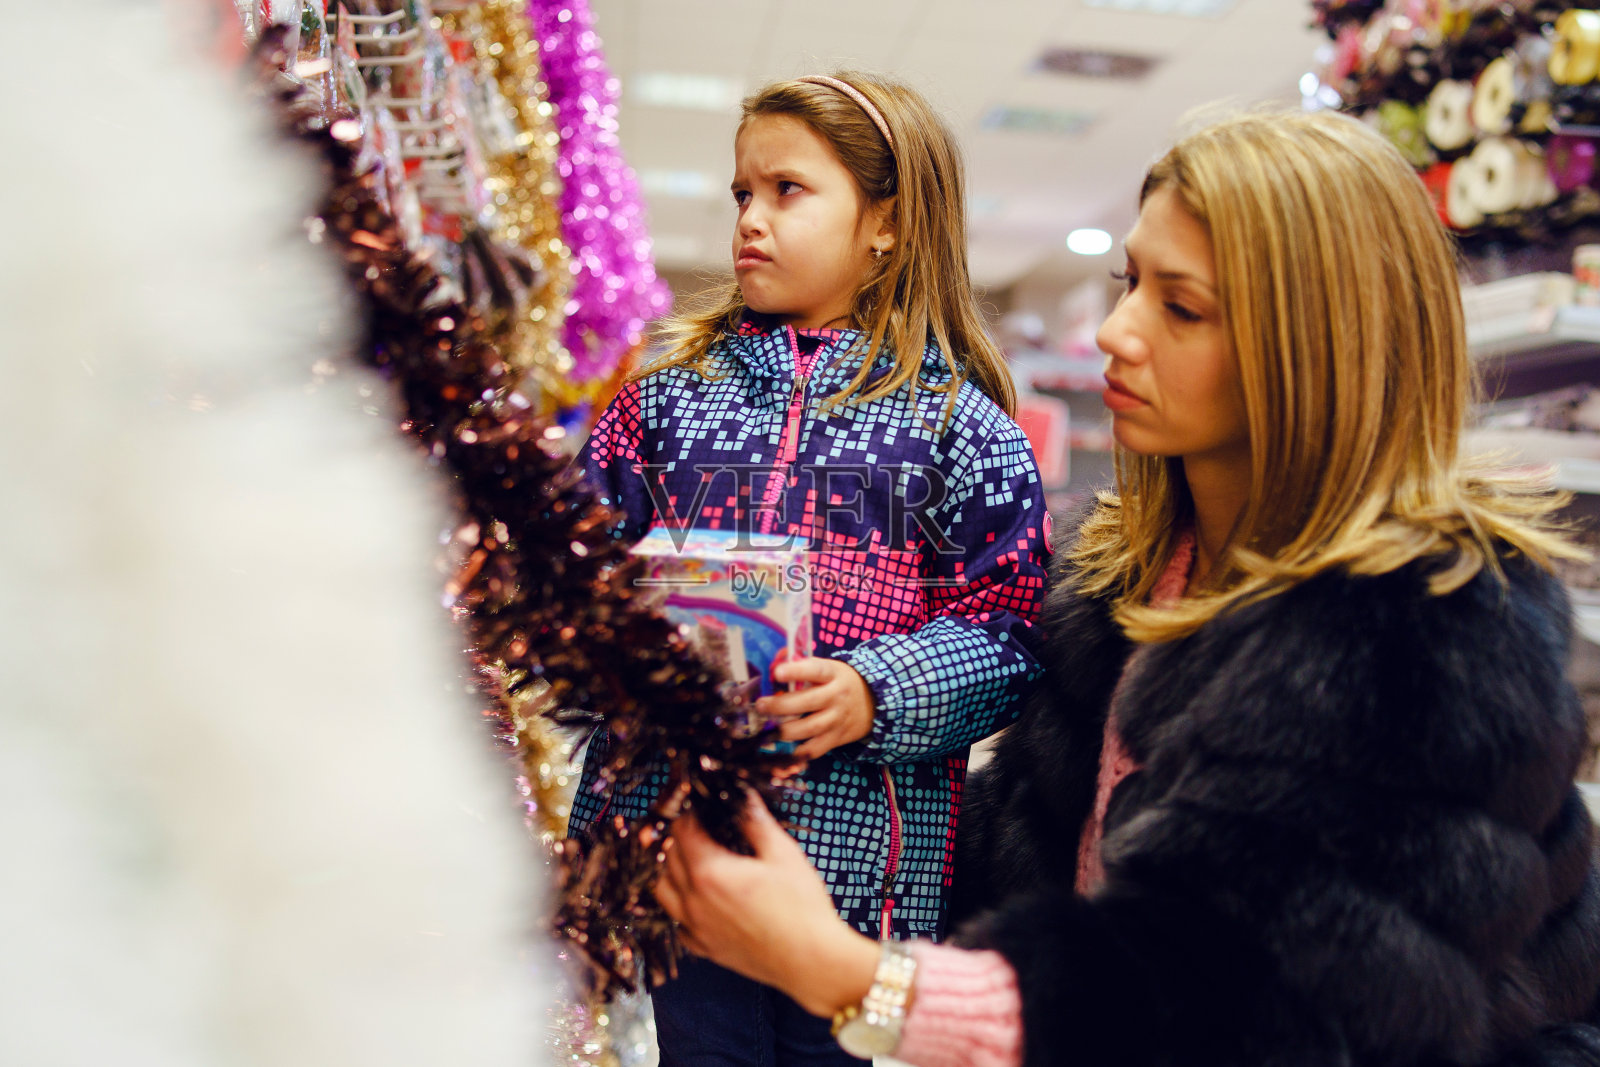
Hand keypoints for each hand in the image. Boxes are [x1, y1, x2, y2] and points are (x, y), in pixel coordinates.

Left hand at [655, 794, 878, 1017]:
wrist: (811, 960)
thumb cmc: (801, 907)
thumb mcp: (783, 854)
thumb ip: (756, 821)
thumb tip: (744, 796)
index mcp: (709, 872)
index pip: (682, 832)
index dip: (691, 815)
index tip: (704, 810)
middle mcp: (693, 901)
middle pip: (669, 859)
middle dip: (682, 839)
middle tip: (704, 830)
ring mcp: (696, 928)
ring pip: (664, 892)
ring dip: (672, 872)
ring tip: (696, 862)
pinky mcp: (705, 949)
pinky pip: (678, 925)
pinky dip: (681, 909)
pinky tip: (702, 902)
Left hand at [756, 658, 875, 760]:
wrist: (874, 703)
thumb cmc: (840, 682)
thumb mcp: (828, 668)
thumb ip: (802, 666)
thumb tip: (773, 665)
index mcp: (833, 673)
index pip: (814, 670)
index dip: (795, 671)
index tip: (776, 673)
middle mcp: (836, 696)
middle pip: (807, 702)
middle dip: (780, 705)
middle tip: (760, 706)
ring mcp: (837, 718)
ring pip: (809, 728)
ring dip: (785, 731)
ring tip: (768, 730)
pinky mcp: (837, 738)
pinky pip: (816, 749)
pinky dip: (799, 752)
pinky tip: (784, 750)